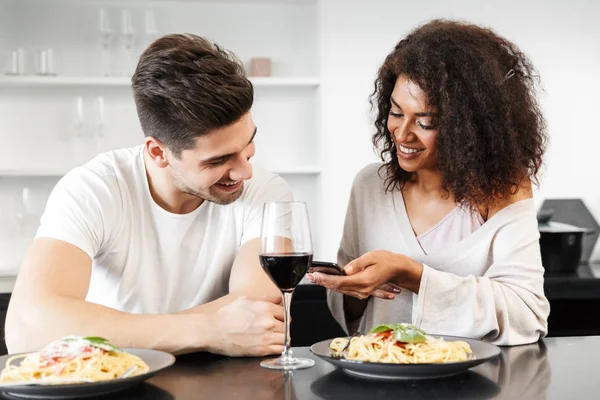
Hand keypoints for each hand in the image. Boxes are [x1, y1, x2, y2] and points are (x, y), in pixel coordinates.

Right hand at [204, 295, 284, 356]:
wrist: (211, 330)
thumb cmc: (224, 315)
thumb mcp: (245, 299)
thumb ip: (265, 298)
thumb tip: (279, 298)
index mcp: (265, 307)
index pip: (285, 311)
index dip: (282, 315)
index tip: (279, 318)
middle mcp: (268, 321)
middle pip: (287, 325)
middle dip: (282, 325)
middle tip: (275, 327)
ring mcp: (266, 336)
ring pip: (286, 338)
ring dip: (282, 337)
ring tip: (275, 336)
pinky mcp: (261, 350)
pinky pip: (280, 349)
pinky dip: (279, 347)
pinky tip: (273, 345)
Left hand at [307, 250, 422, 298]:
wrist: (399, 270)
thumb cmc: (387, 261)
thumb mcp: (372, 257)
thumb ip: (357, 264)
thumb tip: (345, 270)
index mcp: (364, 281)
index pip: (340, 281)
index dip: (325, 279)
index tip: (315, 276)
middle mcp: (362, 290)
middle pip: (338, 287)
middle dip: (322, 282)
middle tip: (310, 276)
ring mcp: (363, 292)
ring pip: (341, 289)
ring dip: (327, 284)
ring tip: (316, 278)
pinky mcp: (363, 292)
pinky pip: (347, 290)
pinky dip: (336, 286)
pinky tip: (328, 283)